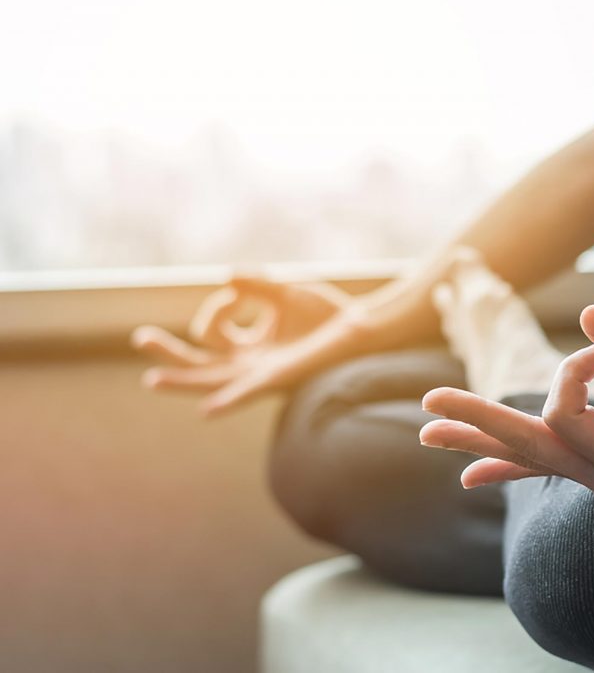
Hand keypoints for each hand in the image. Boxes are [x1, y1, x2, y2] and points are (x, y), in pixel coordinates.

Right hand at [132, 276, 366, 415]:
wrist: (360, 328)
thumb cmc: (326, 314)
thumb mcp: (285, 293)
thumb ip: (256, 286)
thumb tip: (227, 276)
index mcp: (250, 345)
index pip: (211, 330)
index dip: (217, 306)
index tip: (239, 291)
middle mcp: (250, 364)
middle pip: (199, 363)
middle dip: (169, 353)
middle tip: (141, 338)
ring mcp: (261, 374)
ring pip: (212, 381)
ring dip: (183, 380)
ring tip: (153, 378)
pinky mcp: (278, 380)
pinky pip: (247, 393)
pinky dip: (227, 401)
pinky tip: (207, 410)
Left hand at [420, 304, 593, 499]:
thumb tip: (588, 315)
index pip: (566, 418)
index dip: (571, 372)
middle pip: (529, 446)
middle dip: (478, 422)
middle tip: (428, 407)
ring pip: (528, 456)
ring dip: (478, 438)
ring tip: (429, 430)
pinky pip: (544, 465)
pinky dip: (504, 463)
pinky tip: (470, 472)